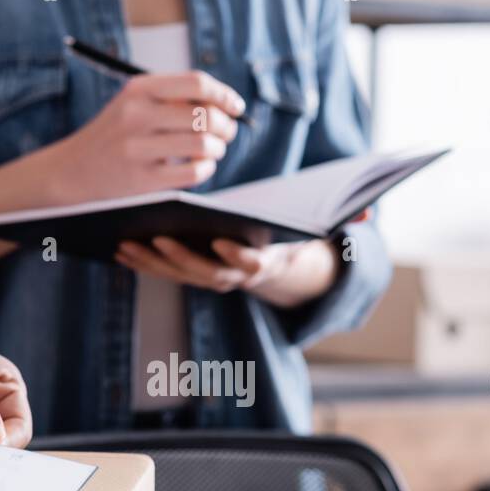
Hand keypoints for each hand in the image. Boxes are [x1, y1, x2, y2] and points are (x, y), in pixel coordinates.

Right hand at [47, 72, 244, 203]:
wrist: (70, 170)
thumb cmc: (114, 135)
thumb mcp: (133, 103)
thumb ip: (172, 98)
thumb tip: (224, 103)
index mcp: (139, 89)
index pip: (196, 83)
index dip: (224, 95)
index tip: (236, 107)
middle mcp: (137, 114)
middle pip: (205, 115)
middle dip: (226, 126)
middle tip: (227, 133)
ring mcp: (137, 148)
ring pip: (202, 144)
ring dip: (218, 148)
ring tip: (213, 151)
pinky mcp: (141, 179)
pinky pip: (193, 172)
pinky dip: (206, 169)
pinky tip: (201, 167)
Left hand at [115, 236, 339, 308]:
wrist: (278, 264)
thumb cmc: (292, 234)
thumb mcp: (318, 227)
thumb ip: (345, 218)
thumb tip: (370, 212)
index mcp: (266, 262)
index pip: (254, 263)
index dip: (240, 257)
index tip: (224, 242)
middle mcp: (236, 277)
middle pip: (206, 271)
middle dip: (181, 257)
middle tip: (156, 236)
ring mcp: (211, 278)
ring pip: (178, 274)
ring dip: (151, 262)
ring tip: (125, 241)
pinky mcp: (191, 274)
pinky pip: (164, 271)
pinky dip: (142, 261)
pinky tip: (119, 245)